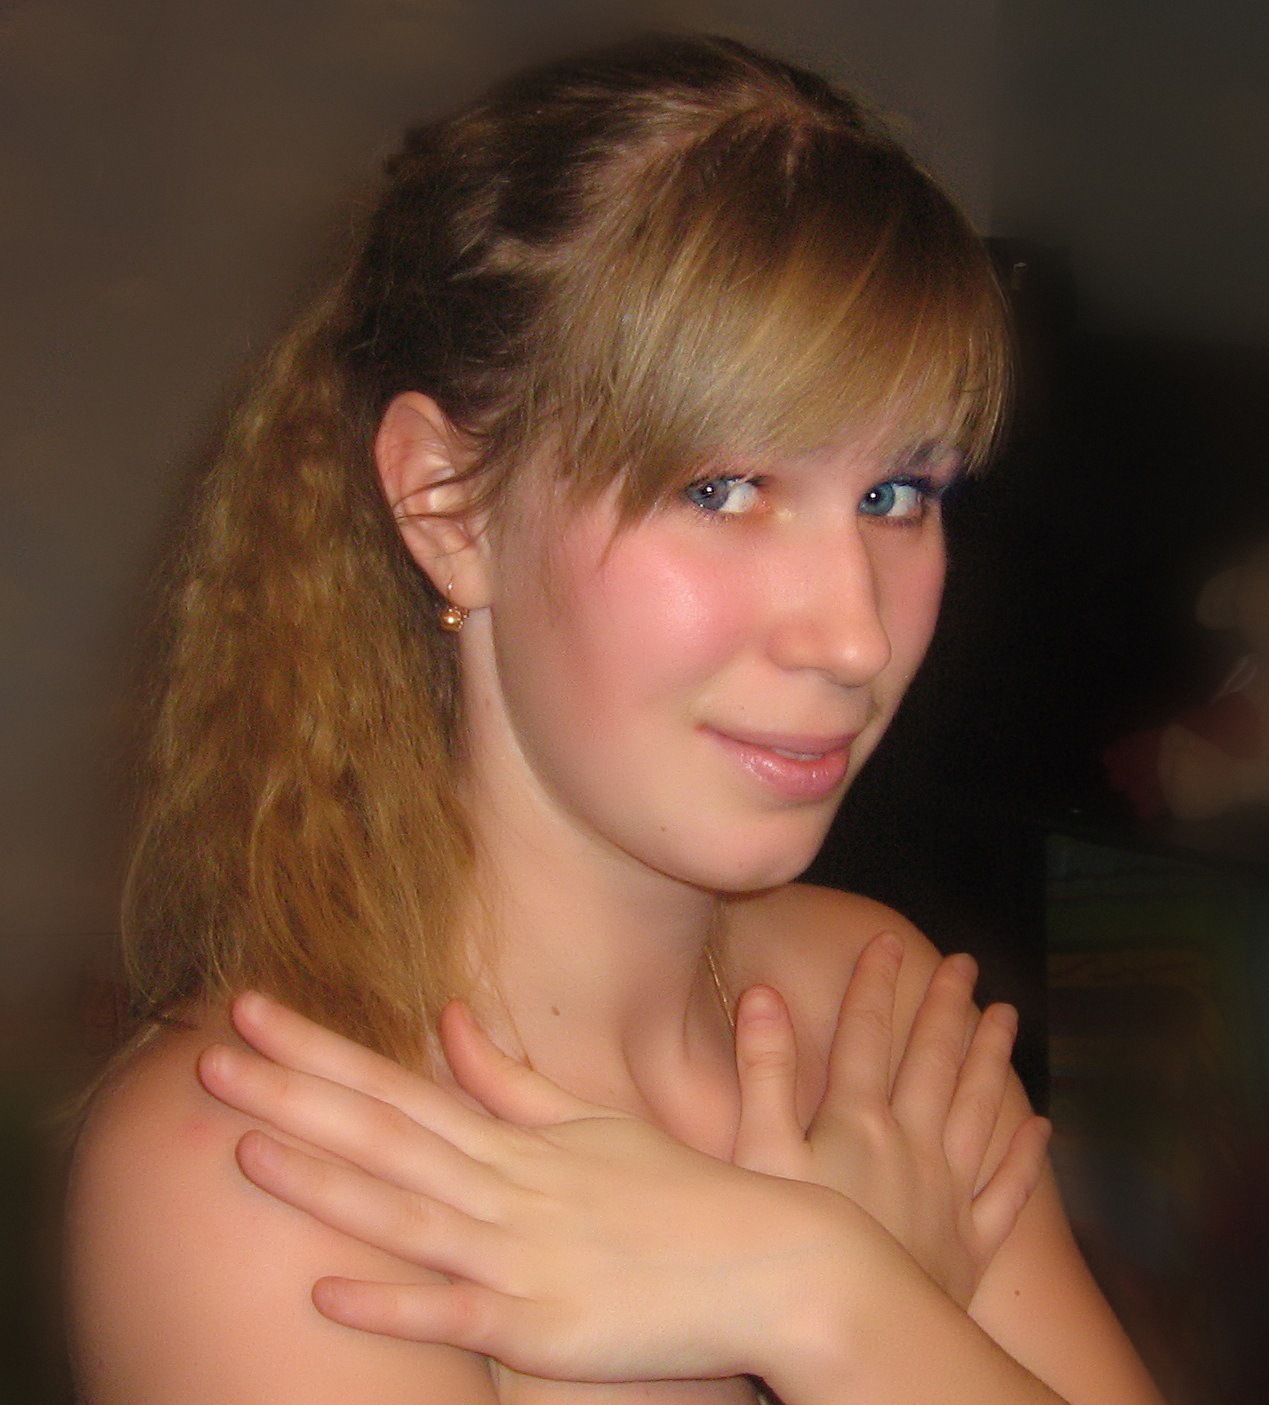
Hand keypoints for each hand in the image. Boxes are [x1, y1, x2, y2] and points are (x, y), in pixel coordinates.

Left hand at [197, 993, 853, 1383]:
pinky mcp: (548, 1325)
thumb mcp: (593, 1123)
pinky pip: (458, 1312)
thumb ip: (514, 1080)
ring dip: (322, 1182)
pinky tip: (327, 1292)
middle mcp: (508, 1184)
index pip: (397, 1080)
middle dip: (294, 1092)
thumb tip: (454, 1021)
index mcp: (516, 1137)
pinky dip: (394, 1301)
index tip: (250, 1008)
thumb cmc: (682, 1192)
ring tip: (243, 1148)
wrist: (776, 1260)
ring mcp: (525, 1252)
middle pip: (385, 1132)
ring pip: (406, 1211)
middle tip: (209, 1055)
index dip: (319, 1047)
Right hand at [729, 933, 1050, 1306]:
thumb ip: (762, 1071)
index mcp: (856, 1119)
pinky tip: (1041, 1128)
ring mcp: (947, 1192)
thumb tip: (763, 995)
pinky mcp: (969, 1243)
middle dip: (947, 1006)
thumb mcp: (757, 1152)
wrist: (852, 1332)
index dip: (876, 983)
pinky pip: (1007, 1191)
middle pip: (932, 1060)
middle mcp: (911, 1143)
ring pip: (977, 1109)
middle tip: (966, 964)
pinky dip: (1025, 1158)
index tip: (888, 943)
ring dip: (992, 1060)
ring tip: (1007, 1016)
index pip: (867, 1033)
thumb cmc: (791, 1244)